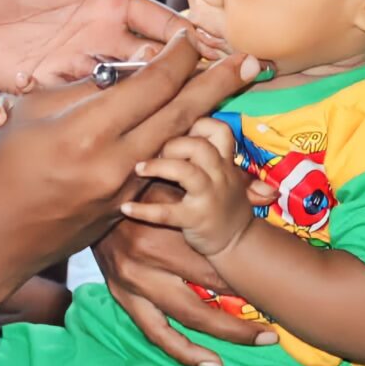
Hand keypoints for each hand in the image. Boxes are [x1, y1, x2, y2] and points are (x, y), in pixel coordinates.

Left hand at [0, 0, 223, 92]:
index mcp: (109, 1)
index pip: (159, 19)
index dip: (187, 33)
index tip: (214, 46)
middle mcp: (106, 37)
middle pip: (157, 59)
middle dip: (185, 72)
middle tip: (214, 87)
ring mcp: (86, 66)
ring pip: (132, 86)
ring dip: (154, 97)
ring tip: (182, 111)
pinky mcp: (62, 91)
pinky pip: (95, 104)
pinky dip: (115, 112)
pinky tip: (133, 124)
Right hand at [0, 37, 264, 343]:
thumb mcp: (31, 115)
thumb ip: (83, 90)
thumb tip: (126, 71)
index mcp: (88, 133)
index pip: (152, 84)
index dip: (177, 56)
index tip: (191, 36)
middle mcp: (115, 164)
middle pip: (181, 114)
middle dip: (219, 84)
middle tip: (253, 61)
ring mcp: (123, 193)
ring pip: (178, 144)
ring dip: (207, 114)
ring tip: (234, 90)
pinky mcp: (122, 212)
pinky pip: (160, 169)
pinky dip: (179, 144)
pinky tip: (196, 128)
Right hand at [94, 176, 278, 365]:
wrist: (89, 196)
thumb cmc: (141, 183)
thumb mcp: (178, 178)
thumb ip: (225, 184)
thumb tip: (268, 192)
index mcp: (162, 225)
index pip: (214, 257)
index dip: (247, 274)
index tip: (273, 284)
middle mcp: (146, 257)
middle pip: (206, 289)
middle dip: (242, 308)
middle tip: (275, 326)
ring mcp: (132, 281)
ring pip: (185, 317)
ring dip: (224, 333)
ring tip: (257, 341)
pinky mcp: (122, 296)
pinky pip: (155, 332)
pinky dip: (183, 351)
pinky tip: (210, 362)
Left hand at [123, 119, 253, 256]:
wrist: (238, 241)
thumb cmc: (224, 203)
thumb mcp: (225, 175)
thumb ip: (207, 155)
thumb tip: (172, 133)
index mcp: (225, 162)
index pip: (219, 129)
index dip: (198, 124)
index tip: (179, 131)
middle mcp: (220, 175)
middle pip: (199, 146)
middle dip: (173, 144)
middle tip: (156, 153)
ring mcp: (208, 197)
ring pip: (186, 172)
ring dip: (158, 167)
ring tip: (138, 169)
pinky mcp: (195, 220)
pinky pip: (168, 213)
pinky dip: (144, 210)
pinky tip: (126, 207)